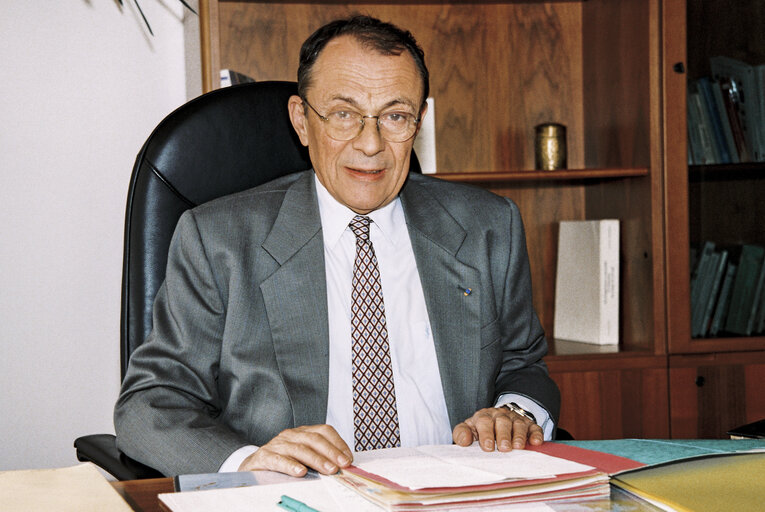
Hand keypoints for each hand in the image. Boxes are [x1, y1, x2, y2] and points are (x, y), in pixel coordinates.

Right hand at [238, 424, 352, 475]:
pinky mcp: (265, 456)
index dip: (338, 443)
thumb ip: (320, 457)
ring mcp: (278, 444)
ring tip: (329, 470)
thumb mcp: (302, 455)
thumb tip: (342, 465)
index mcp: (302, 432)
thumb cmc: (282, 460)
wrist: (253, 465)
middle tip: (342, 465)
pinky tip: (301, 472)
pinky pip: (279, 460)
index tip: (348, 458)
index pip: (324, 431)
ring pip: (300, 449)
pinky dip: (291, 466)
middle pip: (314, 439)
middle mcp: (291, 435)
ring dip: (317, 460)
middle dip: (331, 452)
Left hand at [452, 406, 543, 451]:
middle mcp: (500, 416)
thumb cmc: (482, 429)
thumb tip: (463, 441)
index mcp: (484, 416)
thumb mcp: (469, 429)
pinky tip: (536, 442)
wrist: (499, 418)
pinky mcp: (529, 425)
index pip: (484, 421)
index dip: (486, 433)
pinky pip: (534, 428)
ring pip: (519, 424)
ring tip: (518, 447)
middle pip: (502, 422)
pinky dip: (536, 435)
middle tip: (504, 448)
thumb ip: (461, 434)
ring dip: (519, 436)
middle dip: (503, 435)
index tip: (487, 447)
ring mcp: (515, 420)